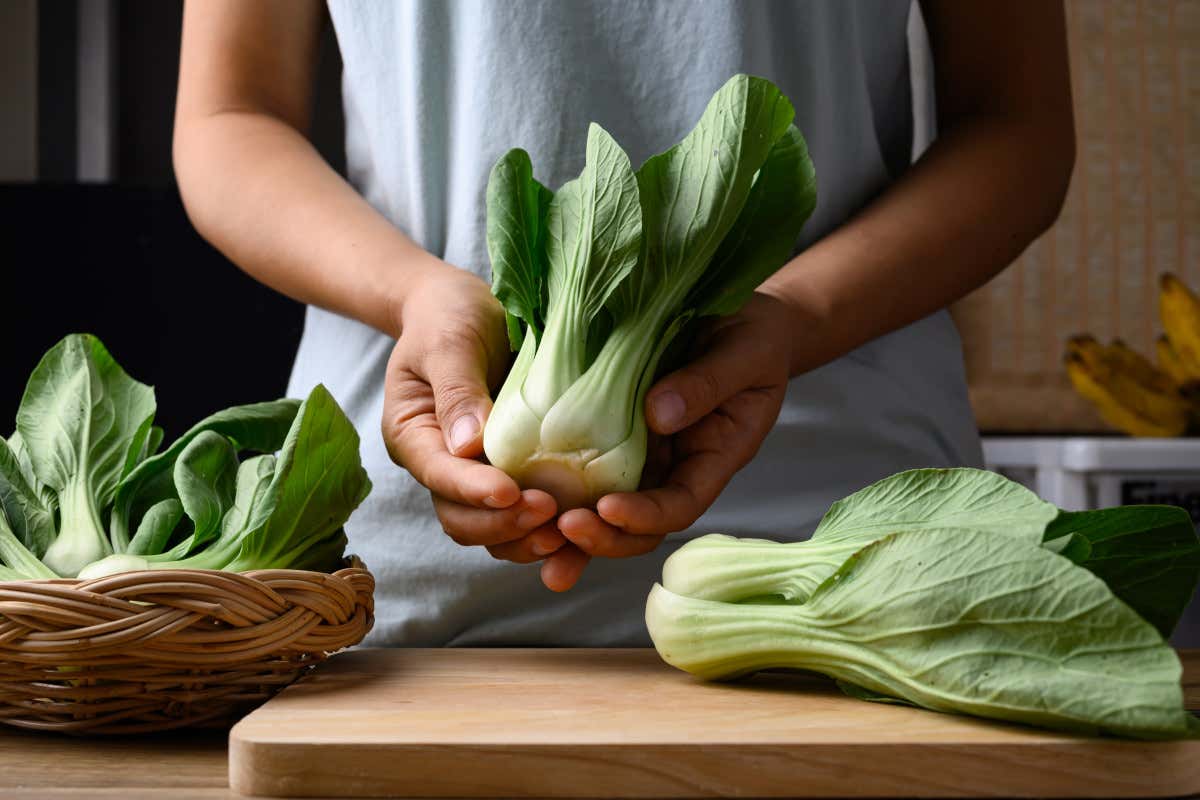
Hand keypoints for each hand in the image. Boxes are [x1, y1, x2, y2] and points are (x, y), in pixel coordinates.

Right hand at [382, 263, 581, 584]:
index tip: (510, 492)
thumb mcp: (448, 341)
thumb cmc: (448, 316)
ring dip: (527, 537)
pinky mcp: (511, 474)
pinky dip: (544, 527)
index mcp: (415, 437)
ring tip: (568, 530)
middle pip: (461, 518)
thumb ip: (457, 389)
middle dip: (504, 523)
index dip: (474, 490)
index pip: (440, 475)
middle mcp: (442, 466)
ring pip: (492, 529)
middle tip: (550, 513)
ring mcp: (476, 475)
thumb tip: (469, 444)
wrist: (464, 308)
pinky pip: (522, 515)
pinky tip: (578, 522)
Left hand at [556, 292, 794, 585]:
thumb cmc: (755, 336)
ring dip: (569, 530)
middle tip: (560, 528)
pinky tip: (517, 490)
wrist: (743, 319)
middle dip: (601, 536)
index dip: (645, 515)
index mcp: (713, 458)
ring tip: (529, 535)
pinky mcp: (612, 431)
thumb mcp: (744, 354)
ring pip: (604, 507)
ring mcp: (641, 454)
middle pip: (638, 525)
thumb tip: (655, 414)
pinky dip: (553, 484)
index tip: (608, 510)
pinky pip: (581, 466)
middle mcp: (674, 467)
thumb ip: (707, 383)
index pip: (680, 505)